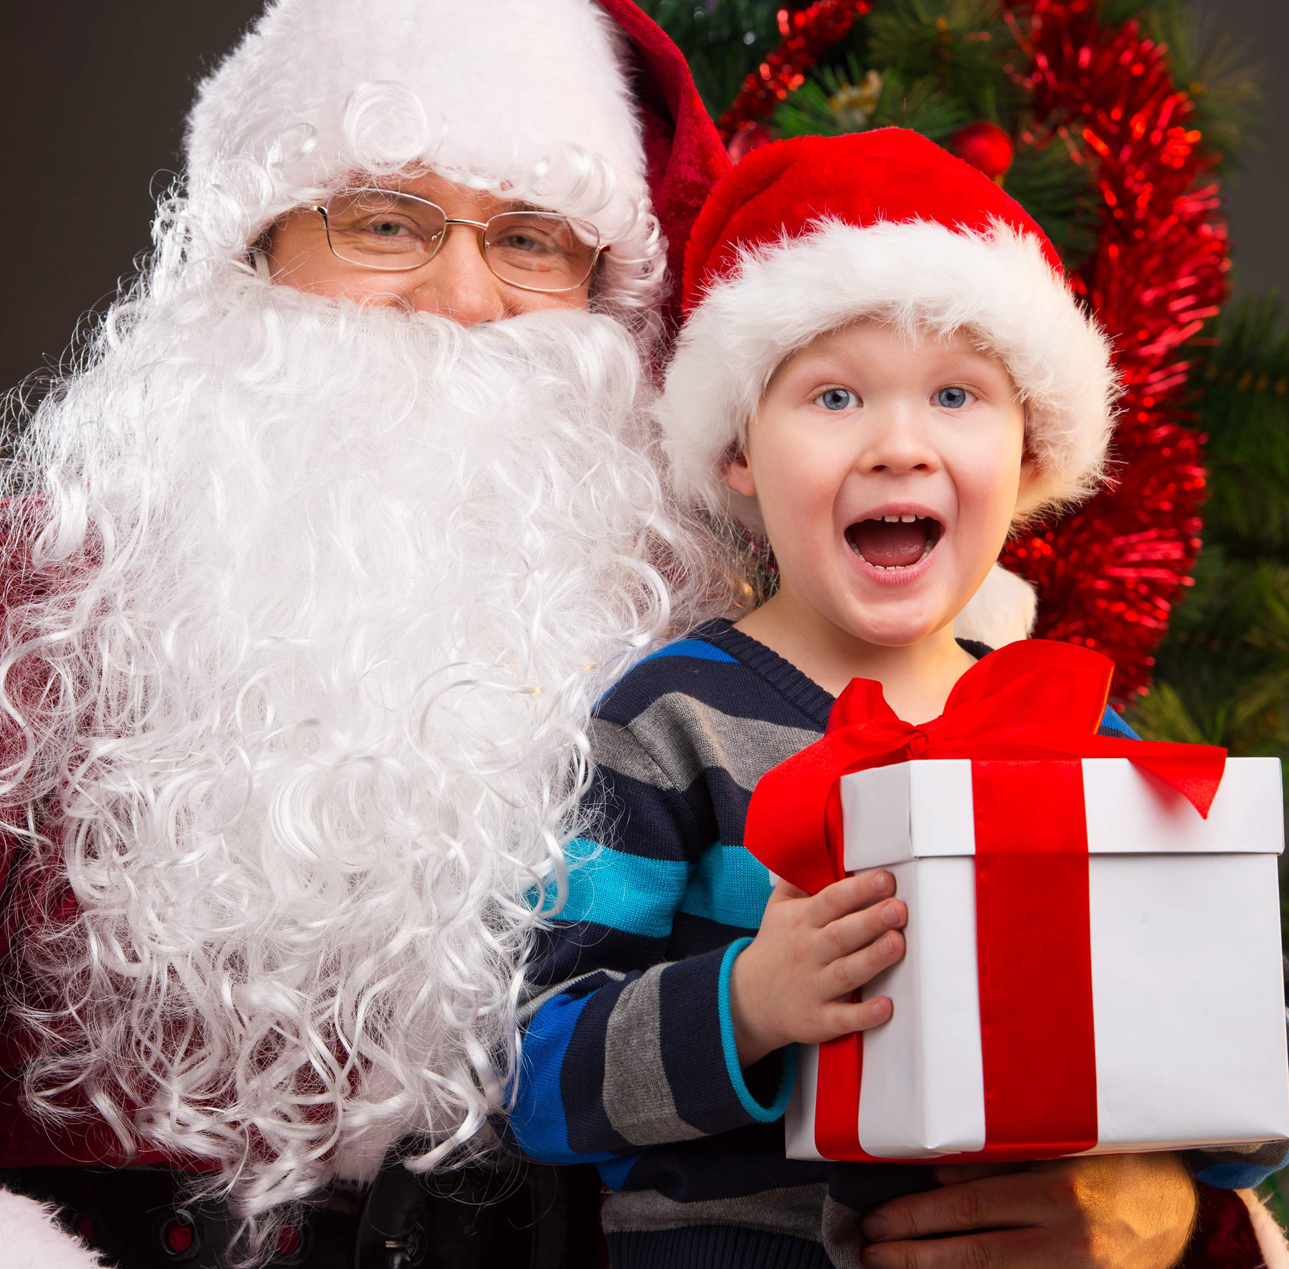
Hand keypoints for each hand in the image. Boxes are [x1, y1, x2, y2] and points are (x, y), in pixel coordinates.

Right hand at [729, 869, 905, 1066]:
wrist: (749, 998)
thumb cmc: (776, 945)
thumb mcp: (778, 907)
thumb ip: (799, 879)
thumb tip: (822, 848)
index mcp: (802, 921)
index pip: (831, 901)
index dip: (858, 890)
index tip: (885, 879)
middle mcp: (808, 952)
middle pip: (841, 934)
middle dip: (871, 920)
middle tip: (898, 909)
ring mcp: (813, 987)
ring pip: (845, 972)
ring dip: (872, 959)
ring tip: (897, 943)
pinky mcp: (818, 1019)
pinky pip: (842, 1018)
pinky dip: (863, 1014)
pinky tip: (886, 1006)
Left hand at [859, 1153, 1197, 1268]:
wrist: (1182, 1204)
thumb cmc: (1111, 1160)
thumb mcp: (1057, 1144)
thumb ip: (998, 1160)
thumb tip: (938, 1176)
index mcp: (1059, 1192)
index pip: (970, 1208)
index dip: (918, 1218)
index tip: (878, 1222)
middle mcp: (1071, 1239)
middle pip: (975, 1253)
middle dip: (916, 1254)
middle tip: (871, 1252)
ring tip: (895, 1267)